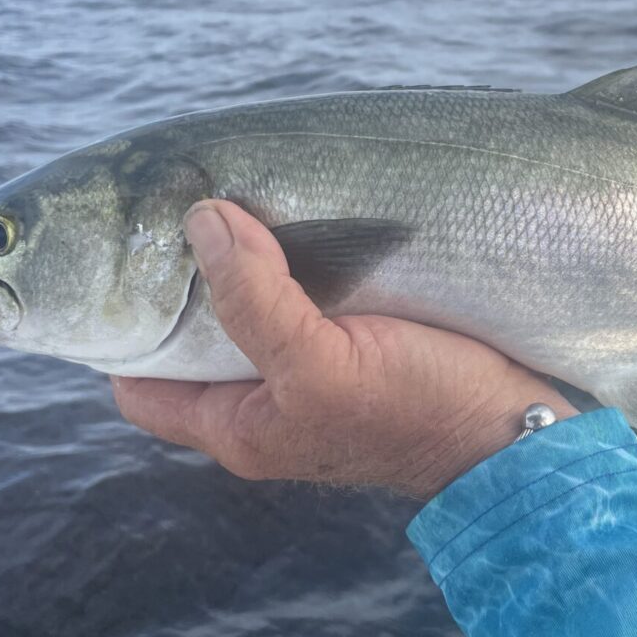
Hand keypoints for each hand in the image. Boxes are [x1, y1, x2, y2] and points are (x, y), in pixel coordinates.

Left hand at [111, 200, 576, 497]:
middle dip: (185, 281)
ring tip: (240, 202)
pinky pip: (302, 302)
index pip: (141, 385)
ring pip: (248, 314)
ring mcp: (310, 378)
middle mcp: (264, 406)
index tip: (125, 262)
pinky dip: (293, 264)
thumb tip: (202, 221)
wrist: (515, 433)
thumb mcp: (322, 364)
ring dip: (244, 264)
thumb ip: (254, 299)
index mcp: (238, 427)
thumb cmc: (417, 411)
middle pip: (194, 341)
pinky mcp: (354, 351)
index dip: (122, 330)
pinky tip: (302, 221)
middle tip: (185, 211)